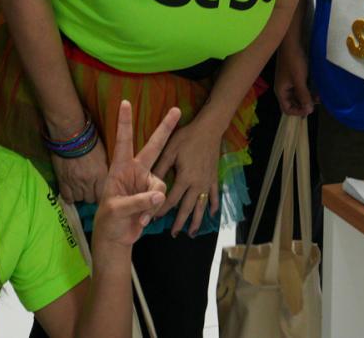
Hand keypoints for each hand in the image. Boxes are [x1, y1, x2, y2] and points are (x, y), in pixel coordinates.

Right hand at [50, 134, 109, 204]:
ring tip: (80, 188)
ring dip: (80, 195)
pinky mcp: (62, 181)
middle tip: (90, 188)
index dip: (101, 195)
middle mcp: (88, 182)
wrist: (70, 135)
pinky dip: (69, 196)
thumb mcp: (102, 155)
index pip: (102, 195)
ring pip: (79, 199)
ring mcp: (74, 183)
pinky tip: (71, 192)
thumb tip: (105, 178)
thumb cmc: (89, 140)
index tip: (100, 193)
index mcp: (100, 175)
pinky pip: (66, 197)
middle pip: (90, 199)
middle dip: (91, 195)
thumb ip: (103, 170)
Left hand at [92, 101, 177, 250]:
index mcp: (119, 168)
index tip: (125, 102)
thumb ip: (137, 201)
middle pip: (153, 147)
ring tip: (139, 217)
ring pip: (159, 184)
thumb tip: (160, 196)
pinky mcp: (153, 196)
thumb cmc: (109, 219)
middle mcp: (135, 171)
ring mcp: (145, 183)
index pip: (122, 141)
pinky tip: (143, 221)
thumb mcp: (117, 209)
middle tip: (175, 110)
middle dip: (165, 129)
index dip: (124, 122)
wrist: (116, 237)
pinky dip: (153, 211)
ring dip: (151, 202)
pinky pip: (162, 198)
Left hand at [153, 115, 222, 235]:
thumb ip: (160, 168)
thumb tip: (149, 182)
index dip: (161, 210)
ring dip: (197, 220)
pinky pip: (214, 195)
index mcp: (184, 178)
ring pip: (201, 206)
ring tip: (192, 232)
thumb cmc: (187, 137)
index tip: (154, 219)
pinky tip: (211, 214)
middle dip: (180, 222)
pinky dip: (213, 205)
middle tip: (173, 234)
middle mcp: (197, 184)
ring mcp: (207, 182)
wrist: (209, 129)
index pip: (171, 199)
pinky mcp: (214, 177)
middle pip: (187, 208)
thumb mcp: (170, 150)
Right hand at [275, 43, 313, 116]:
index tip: (310, 109)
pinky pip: (300, 88)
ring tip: (319, 97)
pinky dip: (308, 90)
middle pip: (293, 103)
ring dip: (307, 98)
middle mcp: (284, 89)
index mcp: (281, 91)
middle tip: (317, 103)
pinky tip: (317, 89)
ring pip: (298, 96)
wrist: (292, 43)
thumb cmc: (294, 62)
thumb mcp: (299, 80)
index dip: (298, 112)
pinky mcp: (294, 76)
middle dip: (304, 105)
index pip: (287, 109)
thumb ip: (303, 96)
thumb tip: (309, 111)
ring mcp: (289, 82)